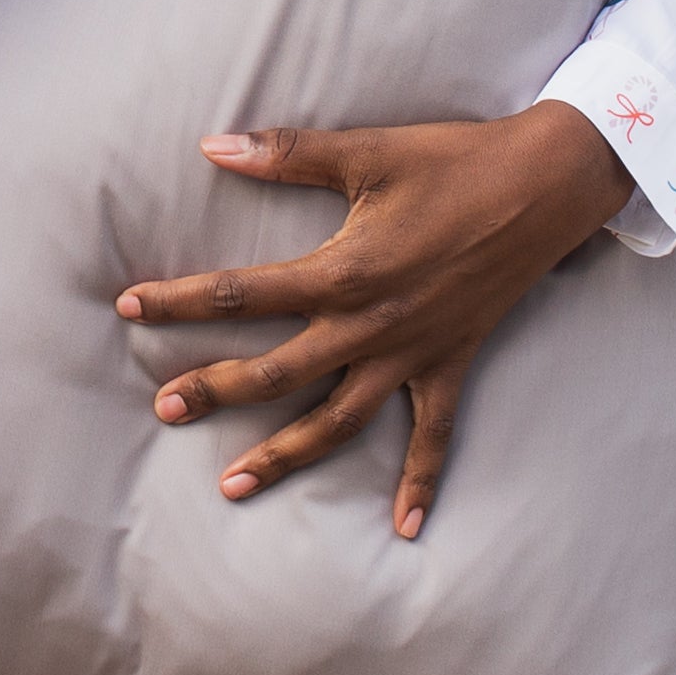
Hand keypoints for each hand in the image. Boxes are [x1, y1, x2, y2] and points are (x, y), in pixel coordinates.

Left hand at [116, 106, 636, 538]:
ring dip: (283, 454)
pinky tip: (402, 529)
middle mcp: (371, 325)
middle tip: (163, 408)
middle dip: (215, 390)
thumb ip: (286, 154)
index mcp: (343, 272)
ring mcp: (412, 354)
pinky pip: (433, 438)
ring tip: (229, 486)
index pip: (241, 294)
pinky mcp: (451, 365)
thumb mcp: (367, 151)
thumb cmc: (454, 161)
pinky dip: (419, 483)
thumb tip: (213, 145)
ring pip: (336, 421)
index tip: (128, 307)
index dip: (180, 300)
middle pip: (277, 371)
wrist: (547, 185)